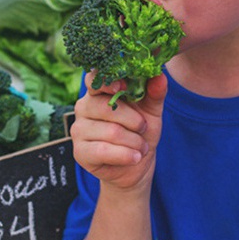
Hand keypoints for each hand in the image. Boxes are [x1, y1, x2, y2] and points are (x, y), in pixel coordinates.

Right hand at [70, 72, 166, 191]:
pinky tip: (135, 157)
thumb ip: (155, 93)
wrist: (136, 163)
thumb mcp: (151, 111)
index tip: (122, 87)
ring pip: (111, 131)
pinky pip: (104, 151)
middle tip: (144, 128)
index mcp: (98, 92)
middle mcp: (83, 107)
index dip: (107, 82)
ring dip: (134, 142)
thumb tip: (160, 76)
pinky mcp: (80, 152)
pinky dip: (126, 155)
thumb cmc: (140, 131)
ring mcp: (78, 130)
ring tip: (141, 147)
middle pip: (106, 106)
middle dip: (134, 120)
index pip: (93, 79)